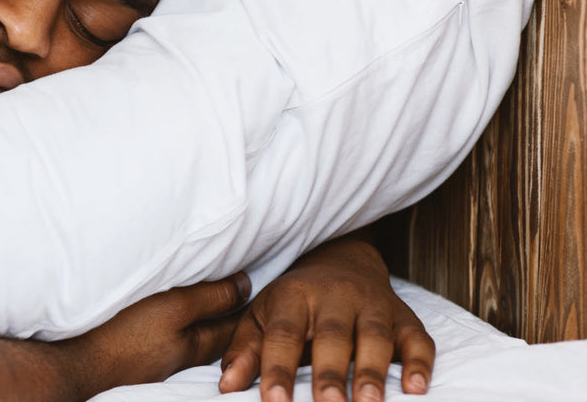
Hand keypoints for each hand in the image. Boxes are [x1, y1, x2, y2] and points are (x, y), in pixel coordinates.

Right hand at [61, 273, 251, 390]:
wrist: (83, 366)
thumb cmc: (128, 335)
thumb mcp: (175, 308)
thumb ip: (210, 297)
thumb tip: (246, 286)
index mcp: (197, 344)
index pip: (232, 323)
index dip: (243, 302)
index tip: (250, 281)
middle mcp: (183, 356)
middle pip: (214, 334)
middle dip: (228, 315)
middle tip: (236, 292)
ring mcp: (160, 360)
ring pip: (191, 337)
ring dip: (202, 321)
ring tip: (207, 302)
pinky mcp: (139, 358)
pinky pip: (168, 340)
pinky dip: (177, 328)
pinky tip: (168, 321)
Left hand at [218, 236, 434, 401]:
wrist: (340, 261)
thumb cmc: (293, 302)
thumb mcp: (261, 318)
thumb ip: (246, 351)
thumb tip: (228, 386)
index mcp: (294, 296)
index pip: (283, 334)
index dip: (277, 368)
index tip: (274, 401)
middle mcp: (336, 295)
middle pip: (332, 335)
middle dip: (330, 372)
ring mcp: (374, 304)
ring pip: (376, 336)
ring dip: (374, 371)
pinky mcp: (405, 315)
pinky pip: (418, 338)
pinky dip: (421, 363)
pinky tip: (417, 389)